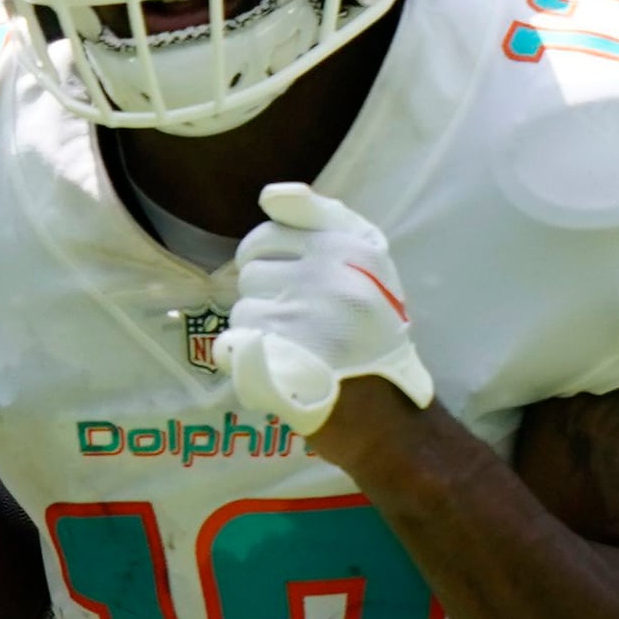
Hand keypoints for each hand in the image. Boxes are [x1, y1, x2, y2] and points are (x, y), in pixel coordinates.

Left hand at [220, 181, 432, 434]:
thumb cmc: (376, 341)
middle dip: (266, 294)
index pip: (273, 227)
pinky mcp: (279, 364)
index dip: (271, 253)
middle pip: (252, 268)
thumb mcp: (373, 268)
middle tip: (299, 322)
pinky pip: (230, 343)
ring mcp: (302, 321)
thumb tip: (272, 196)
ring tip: (293, 350)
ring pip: (241, 308)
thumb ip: (329, 221)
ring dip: (257, 330)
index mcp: (352, 249)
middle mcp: (328, 278)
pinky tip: (269, 366)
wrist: (388, 423)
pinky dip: (240, 358)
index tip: (289, 274)